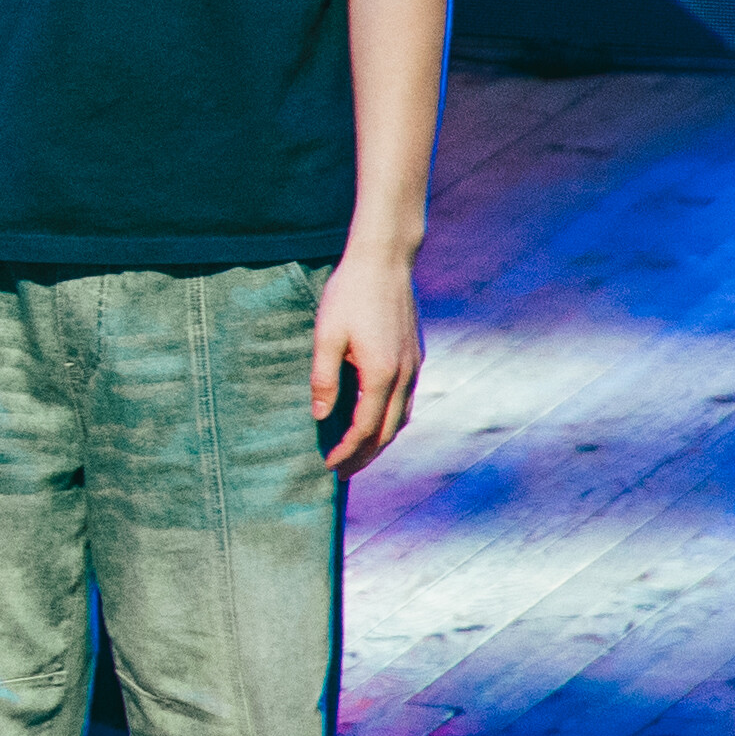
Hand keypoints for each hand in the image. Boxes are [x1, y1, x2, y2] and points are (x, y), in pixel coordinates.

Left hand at [314, 248, 422, 473]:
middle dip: (365, 456)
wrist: (385, 262)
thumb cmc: (349, 295)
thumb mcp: (326, 336)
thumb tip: (319, 416)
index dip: (347, 452)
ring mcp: (414, 367)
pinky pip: (406, 400)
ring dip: (380, 440)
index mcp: (381, 375)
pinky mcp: (415, 356)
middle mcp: (404, 376)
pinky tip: (374, 419)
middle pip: (387, 432)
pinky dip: (391, 419)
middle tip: (342, 472)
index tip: (328, 466)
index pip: (364, 429)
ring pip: (402, 418)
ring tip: (357, 453)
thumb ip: (324, 379)